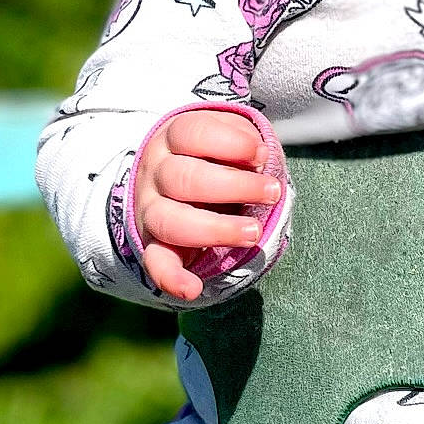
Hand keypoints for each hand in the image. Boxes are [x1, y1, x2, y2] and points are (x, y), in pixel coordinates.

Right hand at [132, 109, 282, 300]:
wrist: (185, 176)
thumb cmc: (219, 155)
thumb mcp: (229, 137)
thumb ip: (243, 145)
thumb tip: (262, 159)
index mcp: (174, 138)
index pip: (192, 133)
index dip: (230, 143)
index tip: (261, 155)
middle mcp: (156, 171)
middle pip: (184, 178)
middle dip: (235, 187)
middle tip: (273, 193)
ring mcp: (150, 208)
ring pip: (171, 220)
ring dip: (216, 229)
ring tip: (253, 233)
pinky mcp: (153, 241)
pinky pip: (155, 261)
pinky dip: (171, 277)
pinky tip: (192, 290)